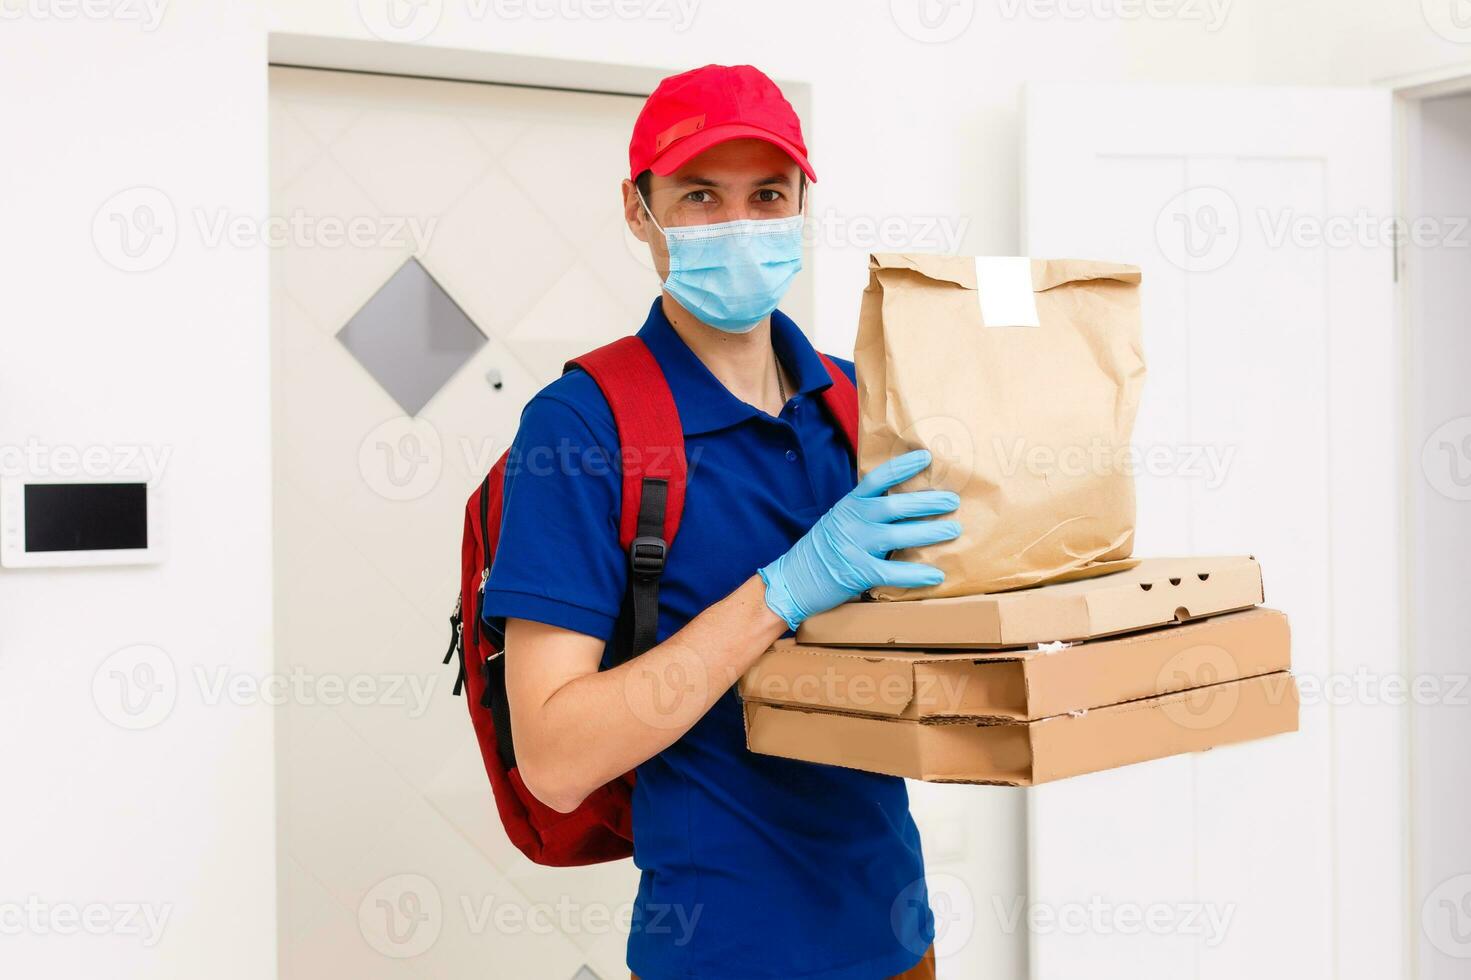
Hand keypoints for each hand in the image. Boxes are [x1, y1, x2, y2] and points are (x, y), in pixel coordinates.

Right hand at [758, 449, 961, 628]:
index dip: (902, 466)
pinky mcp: (856, 572)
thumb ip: (864, 512)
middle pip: (894, 505)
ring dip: (929, 532)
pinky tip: (936, 574)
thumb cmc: (822, 550)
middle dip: (927, 502)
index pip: (877, 479)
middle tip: (953, 500)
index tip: (926, 457)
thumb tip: (902, 505)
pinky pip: (892, 572)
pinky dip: (916, 573)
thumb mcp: (839, 520)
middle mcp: (852, 521)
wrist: (792, 580)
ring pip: (898, 535)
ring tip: (953, 530)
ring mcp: (854, 546)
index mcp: (849, 504)